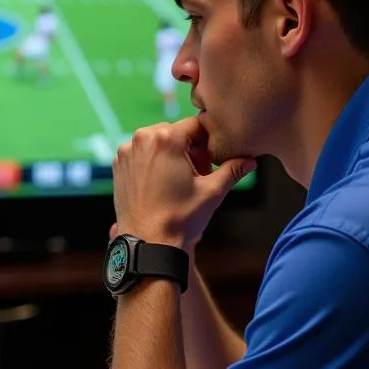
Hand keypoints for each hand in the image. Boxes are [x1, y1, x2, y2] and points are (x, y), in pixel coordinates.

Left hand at [111, 117, 255, 248]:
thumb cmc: (179, 218)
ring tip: (181, 180)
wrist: (147, 243)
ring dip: (172, 154)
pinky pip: (142, 153)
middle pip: (176, 132)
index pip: (197, 125)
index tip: (213, 161)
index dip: (209, 142)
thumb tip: (250, 160)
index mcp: (166, 138)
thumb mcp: (212, 191)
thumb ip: (233, 170)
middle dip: (191, 148)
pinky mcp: (118, 164)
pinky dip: (154, 161)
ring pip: (158, 141)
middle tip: (199, 173)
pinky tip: (163, 183)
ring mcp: (126, 151)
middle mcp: (141, 138)